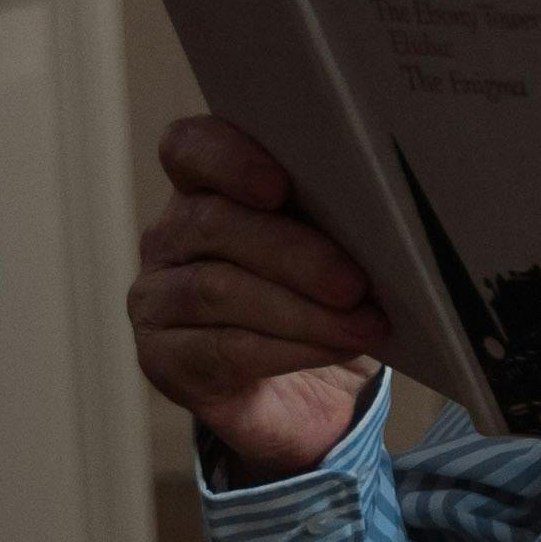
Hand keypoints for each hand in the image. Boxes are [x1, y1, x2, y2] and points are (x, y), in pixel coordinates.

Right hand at [131, 117, 384, 481]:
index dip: (228, 159)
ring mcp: (156, 298)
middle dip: (295, 254)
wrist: (312, 393)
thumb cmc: (325, 300)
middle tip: (355, 284)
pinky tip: (334, 349)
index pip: (190, 148)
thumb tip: (384, 214)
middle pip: (214, 224)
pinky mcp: (161, 359)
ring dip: (301, 310)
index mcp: (206, 188)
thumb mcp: (338, 249)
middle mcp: (170, 237)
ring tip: (361, 326)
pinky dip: (289, 350)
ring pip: (217, 290)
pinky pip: (222, 348)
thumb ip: (337, 217)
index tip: (279, 186)